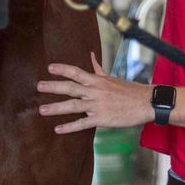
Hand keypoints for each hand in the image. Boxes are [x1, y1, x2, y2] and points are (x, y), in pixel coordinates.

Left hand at [37, 52, 152, 133]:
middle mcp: (95, 91)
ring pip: (74, 105)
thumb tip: (91, 55)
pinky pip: (83, 123)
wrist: (146, 103)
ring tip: (42, 110)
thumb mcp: (112, 78)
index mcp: (97, 80)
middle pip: (71, 87)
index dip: (63, 69)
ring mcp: (98, 105)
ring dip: (57, 108)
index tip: (49, 68)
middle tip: (39, 86)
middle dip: (54, 87)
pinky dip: (70, 127)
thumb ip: (98, 69)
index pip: (77, 72)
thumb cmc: (129, 90)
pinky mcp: (102, 119)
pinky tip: (58, 129)